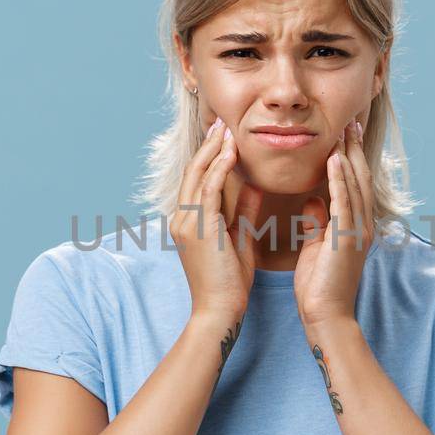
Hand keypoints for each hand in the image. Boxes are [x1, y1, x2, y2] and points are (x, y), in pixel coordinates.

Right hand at [169, 117, 263, 321]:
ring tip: (228, 129)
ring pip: (198, 175)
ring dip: (214, 150)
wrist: (220, 311)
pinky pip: (208, 189)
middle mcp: (181, 218)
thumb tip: (253, 186)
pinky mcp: (198, 228)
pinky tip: (232, 151)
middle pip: (193, 171)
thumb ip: (242, 211)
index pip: (198, 180)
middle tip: (223, 123)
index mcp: (189, 222)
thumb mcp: (239, 238)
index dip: (210, 156)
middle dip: (209, 146)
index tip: (226, 137)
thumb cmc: (231, 282)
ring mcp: (186, 222)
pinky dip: (219, 167)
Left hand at [294, 117, 374, 328]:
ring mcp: (357, 231)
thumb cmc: (319, 287)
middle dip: (355, 149)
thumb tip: (313, 202)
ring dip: (349, 155)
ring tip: (344, 130)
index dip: (350, 158)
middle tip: (350, 122)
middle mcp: (362, 225)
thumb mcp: (317, 247)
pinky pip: (344, 202)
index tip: (344, 134)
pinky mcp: (346, 238)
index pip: (354, 184)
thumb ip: (317, 223)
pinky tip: (334, 160)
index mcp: (355, 226)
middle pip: (360, 178)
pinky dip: (340, 179)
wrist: (325, 316)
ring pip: (355, 185)